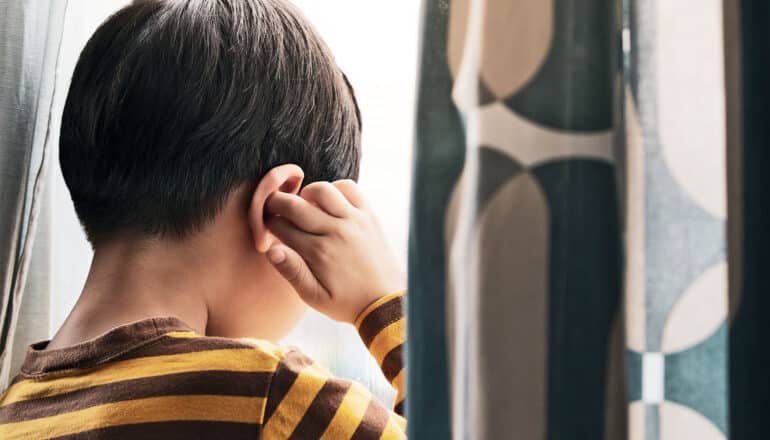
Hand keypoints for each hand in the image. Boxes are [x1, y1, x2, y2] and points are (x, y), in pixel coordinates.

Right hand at [262, 180, 404, 323]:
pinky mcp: (369, 216)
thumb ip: (292, 272)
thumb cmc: (346, 302)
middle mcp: (335, 232)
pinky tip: (330, 203)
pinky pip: (350, 188)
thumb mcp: (314, 297)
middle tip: (274, 208)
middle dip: (276, 203)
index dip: (268, 224)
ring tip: (303, 205)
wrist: (385, 302)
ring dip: (306, 193)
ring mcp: (354, 221)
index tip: (269, 227)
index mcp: (318, 253)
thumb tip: (271, 250)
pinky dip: (336, 188)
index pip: (281, 226)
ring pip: (321, 190)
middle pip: (294, 204)